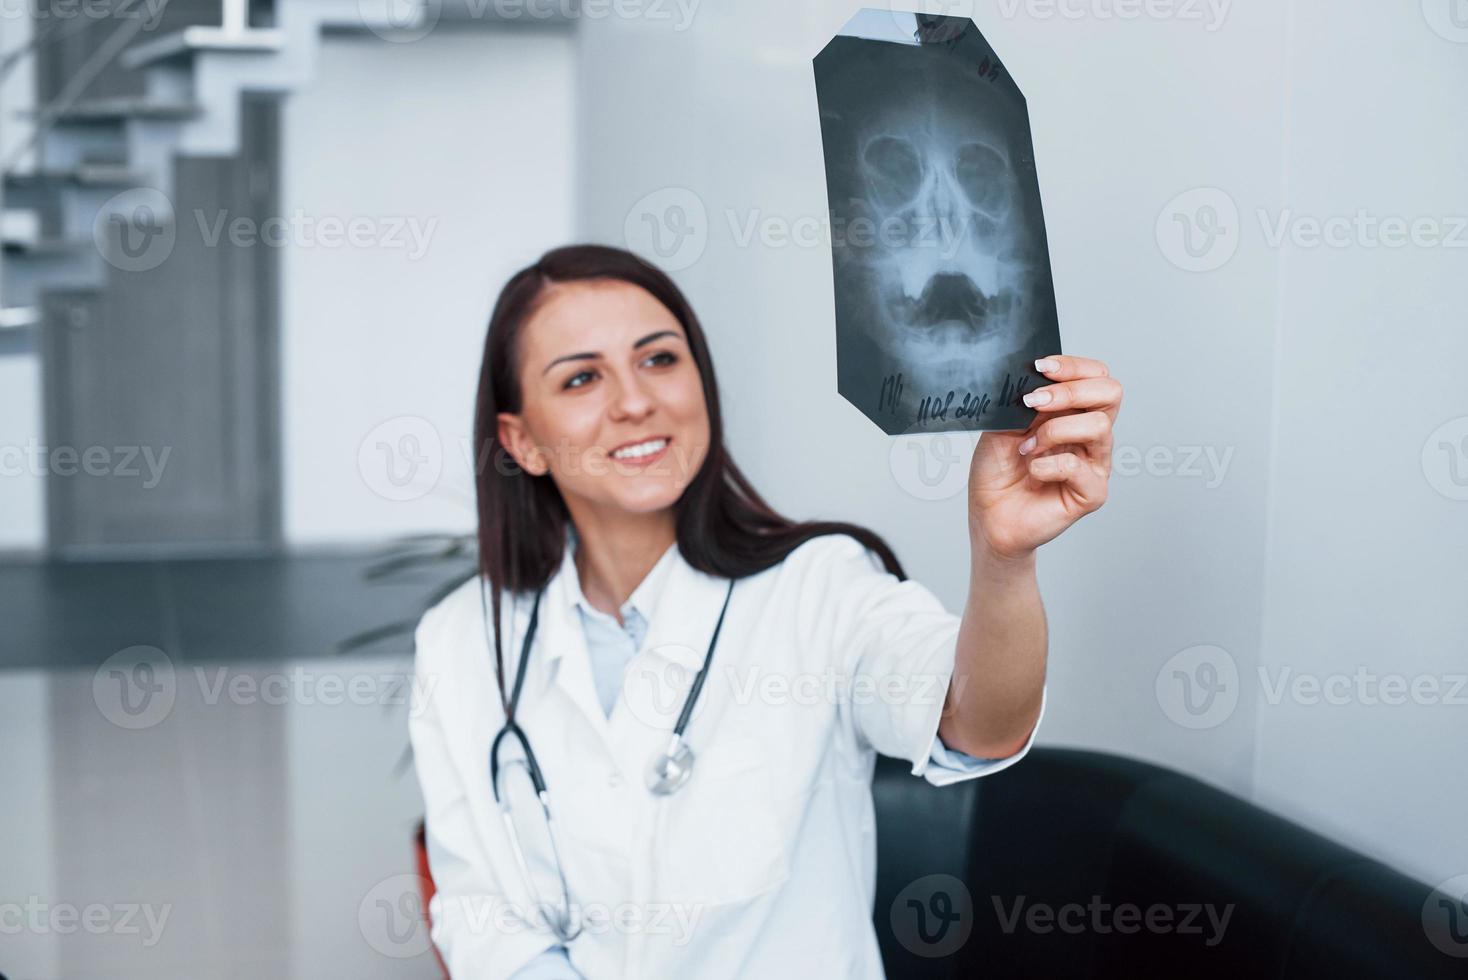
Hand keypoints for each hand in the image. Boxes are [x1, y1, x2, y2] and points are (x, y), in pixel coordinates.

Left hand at [968, 354, 1121, 561]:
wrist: (988, 516)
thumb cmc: (998, 472)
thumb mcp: (1003, 424)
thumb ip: (1022, 400)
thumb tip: (1033, 376)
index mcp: (1074, 413)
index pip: (1095, 376)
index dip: (1072, 366)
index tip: (1040, 367)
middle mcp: (1090, 435)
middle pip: (1111, 392)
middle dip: (1070, 390)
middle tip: (1034, 401)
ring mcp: (1094, 464)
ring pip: (1099, 426)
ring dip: (1054, 430)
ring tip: (1027, 446)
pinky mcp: (1091, 493)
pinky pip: (1078, 466)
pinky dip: (1047, 464)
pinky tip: (1032, 471)